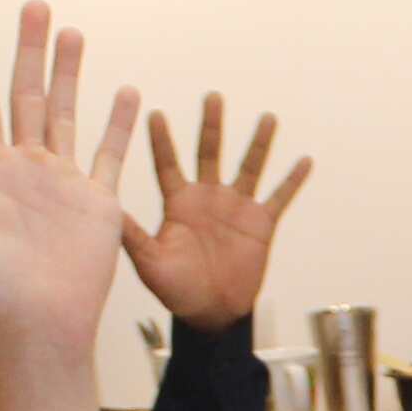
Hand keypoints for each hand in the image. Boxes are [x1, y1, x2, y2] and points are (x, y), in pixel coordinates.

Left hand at [0, 2, 136, 364]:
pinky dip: (119, 124)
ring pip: (66, 114)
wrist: (39, 330)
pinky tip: (125, 92)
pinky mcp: (98, 203)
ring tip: (72, 32)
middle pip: (26, 96)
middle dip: (30, 51)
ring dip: (69, 74)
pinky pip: (110, 153)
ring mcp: (64, 184)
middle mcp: (26, 170)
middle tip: (34, 6)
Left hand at [128, 88, 312, 328]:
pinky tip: (305, 160)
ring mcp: (236, 208)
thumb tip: (107, 211)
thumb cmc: (175, 290)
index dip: (161, 140)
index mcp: (178, 203)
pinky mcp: (261, 224)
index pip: (168, 164)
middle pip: (209, 152)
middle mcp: (207, 197)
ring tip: (268, 118)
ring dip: (258, 143)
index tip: (154, 112)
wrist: (211, 313)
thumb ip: (132, 235)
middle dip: (211, 125)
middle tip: (212, 97)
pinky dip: (292, 180)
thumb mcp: (149, 263)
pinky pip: (280, 197)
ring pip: (249, 167)